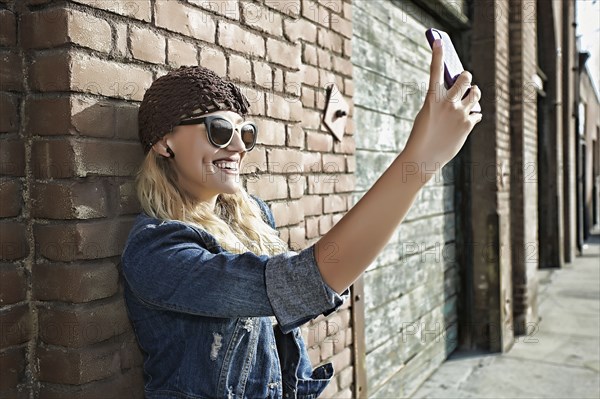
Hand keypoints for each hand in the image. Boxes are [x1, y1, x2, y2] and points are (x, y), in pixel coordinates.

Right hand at [402, 39, 482, 181]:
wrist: (423, 158)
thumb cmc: (422, 136)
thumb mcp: (428, 115)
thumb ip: (442, 103)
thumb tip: (459, 95)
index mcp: (432, 98)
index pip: (434, 70)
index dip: (437, 54)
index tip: (438, 42)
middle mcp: (447, 103)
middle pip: (465, 79)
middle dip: (466, 78)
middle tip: (465, 80)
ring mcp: (459, 113)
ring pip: (475, 94)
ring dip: (474, 93)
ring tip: (471, 96)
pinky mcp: (468, 125)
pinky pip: (476, 114)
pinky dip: (473, 116)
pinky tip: (466, 121)